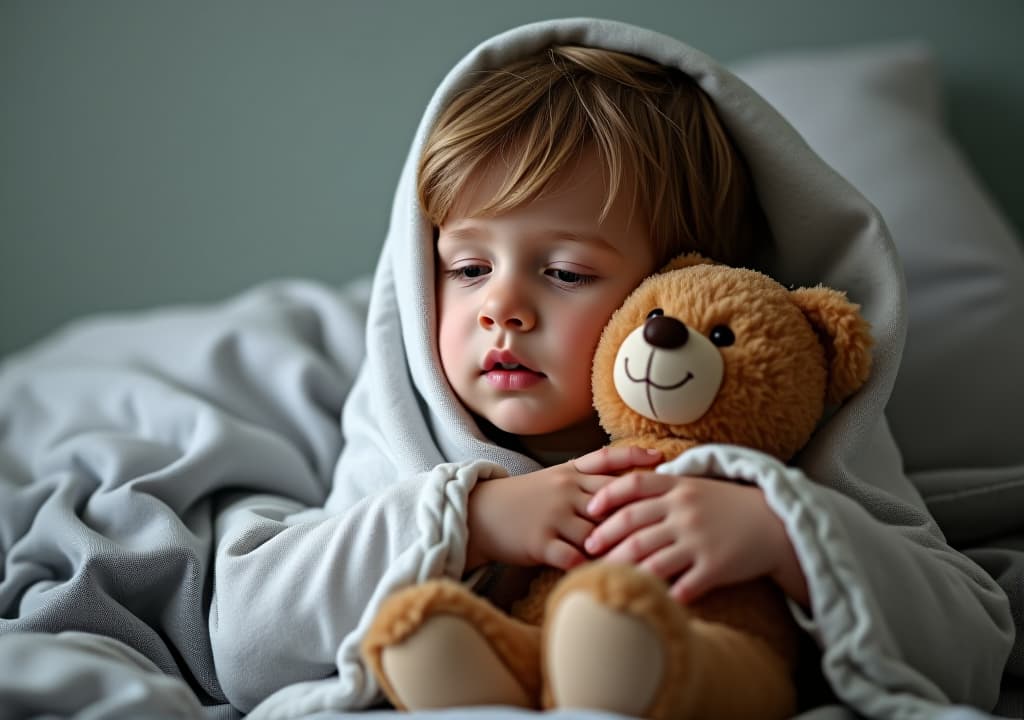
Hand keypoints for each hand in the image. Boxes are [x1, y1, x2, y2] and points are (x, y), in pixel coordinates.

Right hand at [464, 446, 662, 571]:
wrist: (480, 513)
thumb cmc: (523, 500)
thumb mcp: (553, 481)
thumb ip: (586, 482)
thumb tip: (628, 489)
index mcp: (570, 473)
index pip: (607, 460)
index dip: (636, 457)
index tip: (663, 458)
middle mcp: (565, 491)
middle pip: (612, 498)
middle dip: (638, 511)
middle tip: (667, 524)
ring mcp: (553, 516)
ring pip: (597, 531)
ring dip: (618, 546)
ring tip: (645, 559)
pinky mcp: (539, 541)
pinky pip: (572, 556)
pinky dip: (590, 566)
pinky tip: (607, 575)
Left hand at [584, 473, 807, 604]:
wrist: (775, 524)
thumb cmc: (729, 505)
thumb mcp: (696, 486)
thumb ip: (662, 488)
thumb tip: (621, 496)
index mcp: (678, 487)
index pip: (633, 486)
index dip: (607, 496)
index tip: (589, 511)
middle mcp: (684, 511)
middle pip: (633, 524)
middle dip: (605, 538)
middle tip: (587, 550)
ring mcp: (699, 539)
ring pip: (650, 557)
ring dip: (623, 569)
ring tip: (606, 577)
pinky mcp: (715, 566)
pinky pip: (682, 585)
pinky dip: (663, 594)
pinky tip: (646, 601)